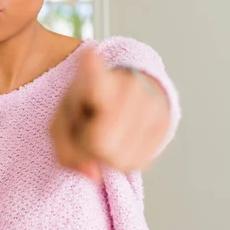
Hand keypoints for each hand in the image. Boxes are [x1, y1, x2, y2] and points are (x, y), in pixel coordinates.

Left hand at [49, 47, 169, 182]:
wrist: (126, 87)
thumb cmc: (88, 104)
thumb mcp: (63, 119)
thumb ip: (65, 150)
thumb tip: (93, 175)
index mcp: (96, 80)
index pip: (95, 77)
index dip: (92, 68)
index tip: (89, 54)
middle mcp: (129, 87)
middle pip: (100, 142)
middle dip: (88, 146)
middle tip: (89, 128)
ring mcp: (152, 103)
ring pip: (119, 158)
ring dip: (106, 154)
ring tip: (106, 130)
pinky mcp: (166, 122)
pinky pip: (136, 163)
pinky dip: (123, 159)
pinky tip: (121, 138)